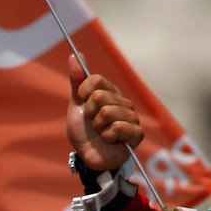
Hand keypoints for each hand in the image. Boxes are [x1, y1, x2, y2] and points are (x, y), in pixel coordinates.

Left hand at [66, 54, 142, 174]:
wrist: (88, 156)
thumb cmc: (84, 132)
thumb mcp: (76, 105)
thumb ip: (77, 80)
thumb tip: (74, 54)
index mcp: (111, 92)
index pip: (96, 80)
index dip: (84, 93)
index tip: (83, 104)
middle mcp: (123, 102)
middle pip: (100, 96)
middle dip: (90, 114)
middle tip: (93, 123)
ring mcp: (131, 117)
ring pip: (108, 112)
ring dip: (98, 127)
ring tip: (101, 133)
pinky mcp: (136, 134)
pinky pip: (119, 127)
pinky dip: (108, 137)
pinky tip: (110, 141)